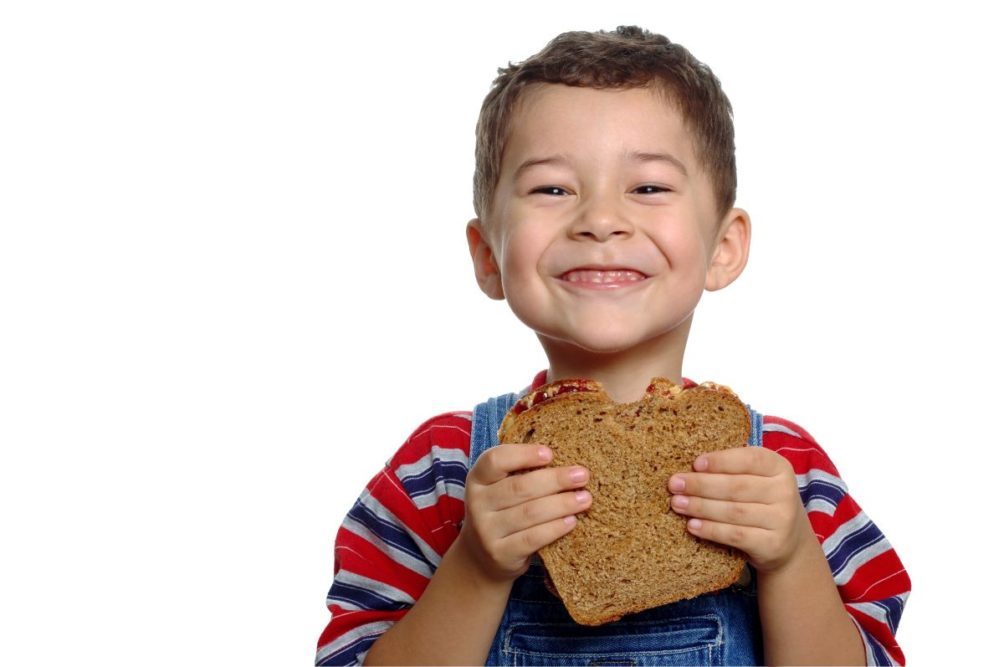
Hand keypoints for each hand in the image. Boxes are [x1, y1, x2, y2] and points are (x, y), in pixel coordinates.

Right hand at [459, 444, 591, 581]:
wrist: (482, 557)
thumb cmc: (501, 512)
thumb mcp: (499, 488)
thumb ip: (521, 473)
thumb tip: (565, 462)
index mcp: (478, 479)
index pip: (495, 460)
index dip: (523, 454)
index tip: (550, 454)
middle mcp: (477, 503)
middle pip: (519, 487)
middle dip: (555, 480)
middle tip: (582, 475)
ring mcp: (486, 531)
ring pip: (529, 513)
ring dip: (561, 504)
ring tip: (584, 498)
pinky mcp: (500, 553)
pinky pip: (532, 538)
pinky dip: (554, 528)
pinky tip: (571, 521)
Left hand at [668, 447, 816, 572]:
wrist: (789, 543)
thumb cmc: (761, 502)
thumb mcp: (756, 479)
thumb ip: (730, 471)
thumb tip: (688, 470)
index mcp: (779, 467)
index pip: (749, 459)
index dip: (721, 461)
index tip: (695, 463)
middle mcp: (785, 492)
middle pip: (736, 487)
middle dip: (701, 485)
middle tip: (674, 484)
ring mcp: (781, 520)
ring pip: (733, 512)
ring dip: (700, 507)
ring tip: (677, 504)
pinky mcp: (773, 544)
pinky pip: (736, 535)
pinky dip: (711, 530)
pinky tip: (692, 526)